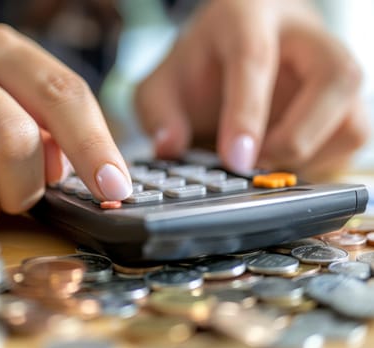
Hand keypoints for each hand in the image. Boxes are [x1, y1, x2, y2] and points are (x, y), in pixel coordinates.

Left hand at [135, 0, 369, 177]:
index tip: (235, 160)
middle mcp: (303, 34)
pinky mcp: (344, 96)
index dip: (247, 113)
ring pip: (354, 113)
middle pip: (335, 76)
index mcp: (248, 17)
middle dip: (297, 136)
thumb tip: (171, 148)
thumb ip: (158, 112)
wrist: (234, 43)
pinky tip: (282, 159)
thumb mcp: (163, 82)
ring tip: (266, 163)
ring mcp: (331, 63)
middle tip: (256, 165)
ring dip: (314, 153)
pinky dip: (321, 160)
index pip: (256, 59)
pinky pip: (353, 135)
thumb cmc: (202, 62)